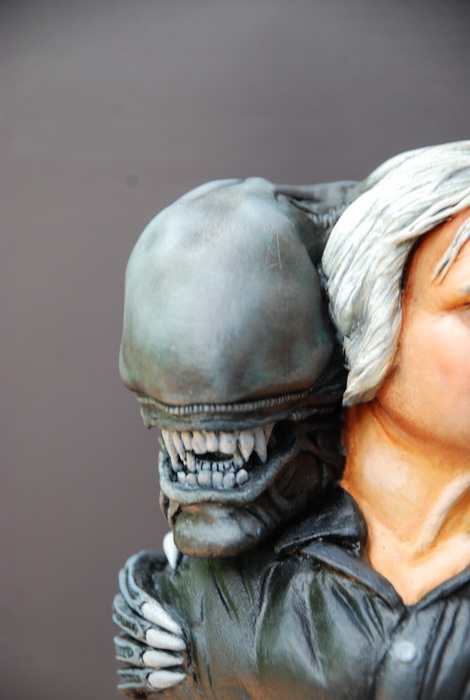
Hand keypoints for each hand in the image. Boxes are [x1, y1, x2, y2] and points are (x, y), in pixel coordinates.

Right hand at [113, 537, 186, 696]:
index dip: (152, 613)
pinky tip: (171, 678)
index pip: (133, 597)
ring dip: (150, 657)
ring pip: (124, 646)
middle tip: (181, 646)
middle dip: (154, 637)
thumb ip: (177, 548)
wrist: (194, 591)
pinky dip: (147, 678)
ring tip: (177, 662)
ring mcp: (126, 626)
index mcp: (134, 574)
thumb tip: (173, 558)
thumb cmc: (191, 567)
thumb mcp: (186, 553)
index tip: (176, 627)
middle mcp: (124, 599)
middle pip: (128, 623)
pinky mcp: (133, 647)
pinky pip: (127, 670)